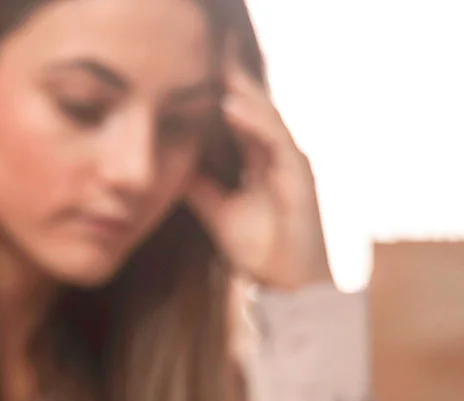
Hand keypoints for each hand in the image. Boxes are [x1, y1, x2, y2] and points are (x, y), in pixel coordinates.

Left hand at [186, 40, 332, 290]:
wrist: (288, 287)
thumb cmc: (260, 249)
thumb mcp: (217, 211)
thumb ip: (199, 186)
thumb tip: (168, 168)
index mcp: (259, 159)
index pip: (237, 115)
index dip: (218, 89)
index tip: (195, 65)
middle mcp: (277, 154)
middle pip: (252, 106)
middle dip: (232, 77)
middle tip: (211, 46)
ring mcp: (290, 163)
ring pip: (263, 116)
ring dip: (239, 90)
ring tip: (215, 66)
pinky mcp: (299, 178)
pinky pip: (275, 141)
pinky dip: (253, 122)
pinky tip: (230, 107)